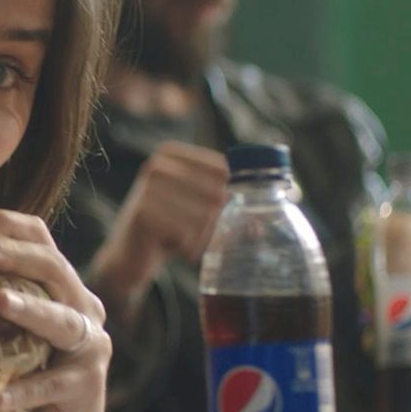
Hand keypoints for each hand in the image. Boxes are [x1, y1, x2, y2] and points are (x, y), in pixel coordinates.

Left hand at [0, 210, 111, 411]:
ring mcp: (90, 348)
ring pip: (64, 321)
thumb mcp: (6, 335)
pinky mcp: (86, 387)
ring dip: (30, 310)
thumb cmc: (24, 376)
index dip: (14, 228)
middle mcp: (84, 309)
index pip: (44, 243)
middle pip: (54, 269)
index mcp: (63, 289)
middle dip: (14, 255)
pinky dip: (24, 389)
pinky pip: (52, 384)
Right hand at [89, 142, 226, 320]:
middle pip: (217, 193)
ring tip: (188, 243)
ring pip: (205, 214)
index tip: (235, 215)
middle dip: (219, 221)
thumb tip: (282, 199)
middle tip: (205, 236)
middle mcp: (157, 165)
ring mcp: (146, 188)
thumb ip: (232, 199)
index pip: (224, 169)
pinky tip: (176, 249)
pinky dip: (189, 247)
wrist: (128, 258)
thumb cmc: (170, 229)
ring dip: (204, 237)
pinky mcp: (143, 214)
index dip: (237, 195)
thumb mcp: (197, 208)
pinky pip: (187, 232)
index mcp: (170, 154)